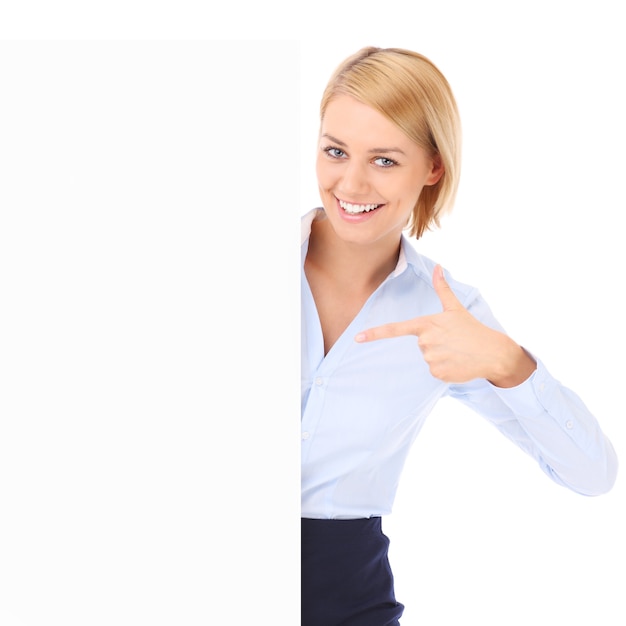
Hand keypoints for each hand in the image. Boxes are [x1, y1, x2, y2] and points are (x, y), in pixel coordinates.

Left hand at [355, 265, 535, 385]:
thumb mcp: (455, 308)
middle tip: (453, 341)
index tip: (357, 338)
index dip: (375, 333)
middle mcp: (425, 342)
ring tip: (457, 351)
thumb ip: (442, 288)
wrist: (493, 353)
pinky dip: (445, 368)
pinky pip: (435, 371)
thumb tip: (437, 267)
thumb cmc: (472, 329)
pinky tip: (458, 363)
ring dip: (440, 356)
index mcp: (426, 325)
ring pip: (428, 358)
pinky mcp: (438, 373)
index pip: (395, 329)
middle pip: (420, 344)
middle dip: (435, 343)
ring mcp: (431, 358)